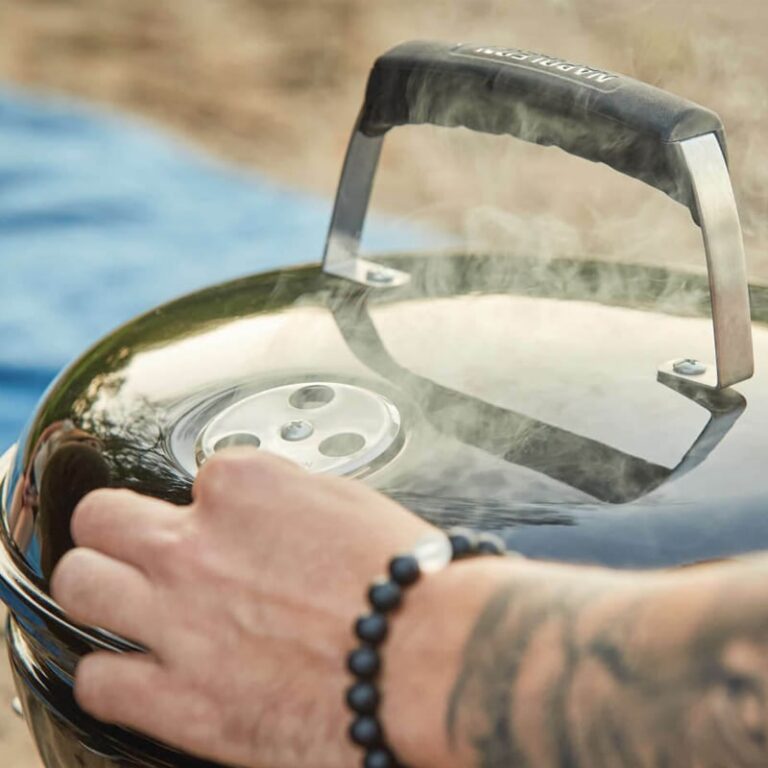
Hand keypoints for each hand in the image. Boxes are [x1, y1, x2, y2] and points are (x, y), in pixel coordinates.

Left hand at [51, 449, 434, 767]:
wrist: (430, 660)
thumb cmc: (406, 578)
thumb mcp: (345, 501)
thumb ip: (285, 494)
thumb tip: (263, 505)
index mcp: (242, 486)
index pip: (197, 478)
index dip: (218, 504)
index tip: (235, 527)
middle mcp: (196, 545)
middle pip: (103, 518)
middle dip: (119, 528)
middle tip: (141, 546)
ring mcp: (177, 619)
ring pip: (80, 584)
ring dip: (100, 587)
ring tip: (125, 600)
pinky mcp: (178, 698)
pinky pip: (98, 679)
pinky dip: (114, 672)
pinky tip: (140, 671)